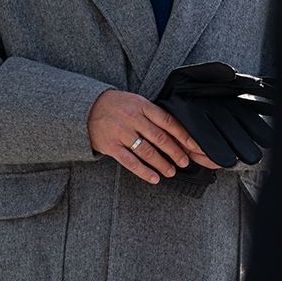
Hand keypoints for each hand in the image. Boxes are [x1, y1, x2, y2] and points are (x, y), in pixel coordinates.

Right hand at [87, 89, 219, 183]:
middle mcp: (133, 118)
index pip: (167, 121)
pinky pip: (130, 162)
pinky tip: (154, 178)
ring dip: (162, 164)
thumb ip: (153, 115)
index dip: (183, 135)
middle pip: (159, 138)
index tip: (193, 146)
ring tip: (171, 171)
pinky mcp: (111, 146)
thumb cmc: (117, 106)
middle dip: (175, 152)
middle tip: (185, 162)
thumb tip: (176, 132)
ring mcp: (121, 133)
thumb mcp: (136, 102)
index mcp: (142, 106)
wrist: (88, 108)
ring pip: (146, 152)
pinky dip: (144, 171)